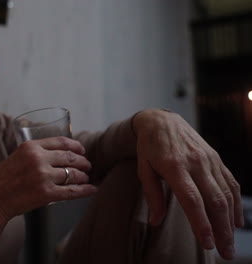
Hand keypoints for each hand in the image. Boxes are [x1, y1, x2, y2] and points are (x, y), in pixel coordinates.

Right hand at [0, 137, 96, 219]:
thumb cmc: (5, 176)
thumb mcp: (19, 154)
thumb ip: (38, 151)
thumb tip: (62, 153)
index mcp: (32, 146)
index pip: (61, 142)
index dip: (76, 146)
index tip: (82, 150)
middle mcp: (39, 159)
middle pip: (70, 157)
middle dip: (83, 162)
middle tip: (87, 165)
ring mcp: (43, 176)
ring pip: (73, 174)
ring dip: (83, 176)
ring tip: (86, 178)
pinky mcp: (47, 193)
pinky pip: (72, 191)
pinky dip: (85, 190)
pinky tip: (92, 189)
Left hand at [133, 109, 243, 259]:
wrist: (161, 121)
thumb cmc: (149, 148)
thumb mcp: (143, 169)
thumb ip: (152, 195)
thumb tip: (155, 222)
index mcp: (175, 167)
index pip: (192, 200)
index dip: (201, 223)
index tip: (207, 244)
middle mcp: (196, 163)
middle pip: (214, 201)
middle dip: (222, 230)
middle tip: (224, 253)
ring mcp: (209, 160)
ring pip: (226, 194)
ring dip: (231, 221)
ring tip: (230, 243)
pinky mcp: (216, 158)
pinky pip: (231, 182)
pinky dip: (236, 203)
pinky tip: (236, 220)